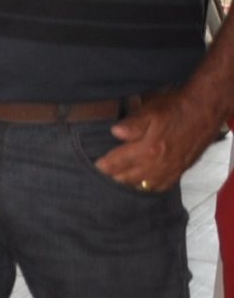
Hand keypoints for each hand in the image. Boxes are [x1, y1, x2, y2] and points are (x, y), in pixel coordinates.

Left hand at [94, 89, 221, 193]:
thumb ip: (132, 124)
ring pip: (142, 186)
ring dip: (127, 185)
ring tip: (115, 183)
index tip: (93, 167)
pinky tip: (139, 186)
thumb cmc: (176, 109)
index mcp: (148, 150)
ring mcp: (169, 171)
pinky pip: (159, 187)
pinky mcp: (179, 172)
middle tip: (98, 178)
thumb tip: (114, 132)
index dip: (103, 166)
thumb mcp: (151, 110)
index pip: (117, 163)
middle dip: (112, 178)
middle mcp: (158, 165)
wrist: (204, 112)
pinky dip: (146, 188)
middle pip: (127, 178)